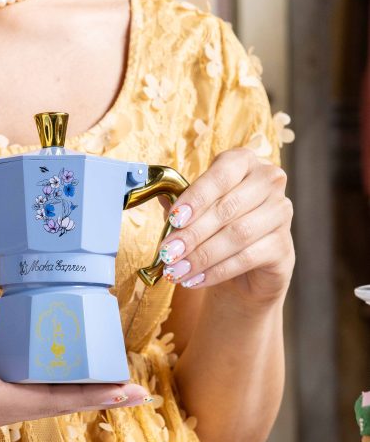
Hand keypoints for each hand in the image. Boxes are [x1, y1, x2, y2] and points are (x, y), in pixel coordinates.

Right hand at [0, 323, 149, 438]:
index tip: (128, 393)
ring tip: (106, 383)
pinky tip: (54, 379)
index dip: (89, 395)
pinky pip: (17, 401)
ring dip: (70, 395)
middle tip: (135, 389)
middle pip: (48, 406)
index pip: (44, 400)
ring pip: (34, 405)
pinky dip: (44, 391)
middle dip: (92, 396)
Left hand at [159, 148, 293, 304]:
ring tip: (176, 270)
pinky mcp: (283, 245)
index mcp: (243, 161)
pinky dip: (217, 271)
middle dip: (193, 233)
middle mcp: (268, 180)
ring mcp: (281, 212)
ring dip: (202, 255)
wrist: (247, 266)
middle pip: (228, 208)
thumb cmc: (217, 227)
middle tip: (167, 252)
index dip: (196, 197)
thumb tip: (158, 197)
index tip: (173, 219)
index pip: (221, 175)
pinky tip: (196, 279)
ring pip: (238, 234)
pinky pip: (247, 258)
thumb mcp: (196, 211)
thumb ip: (179, 202)